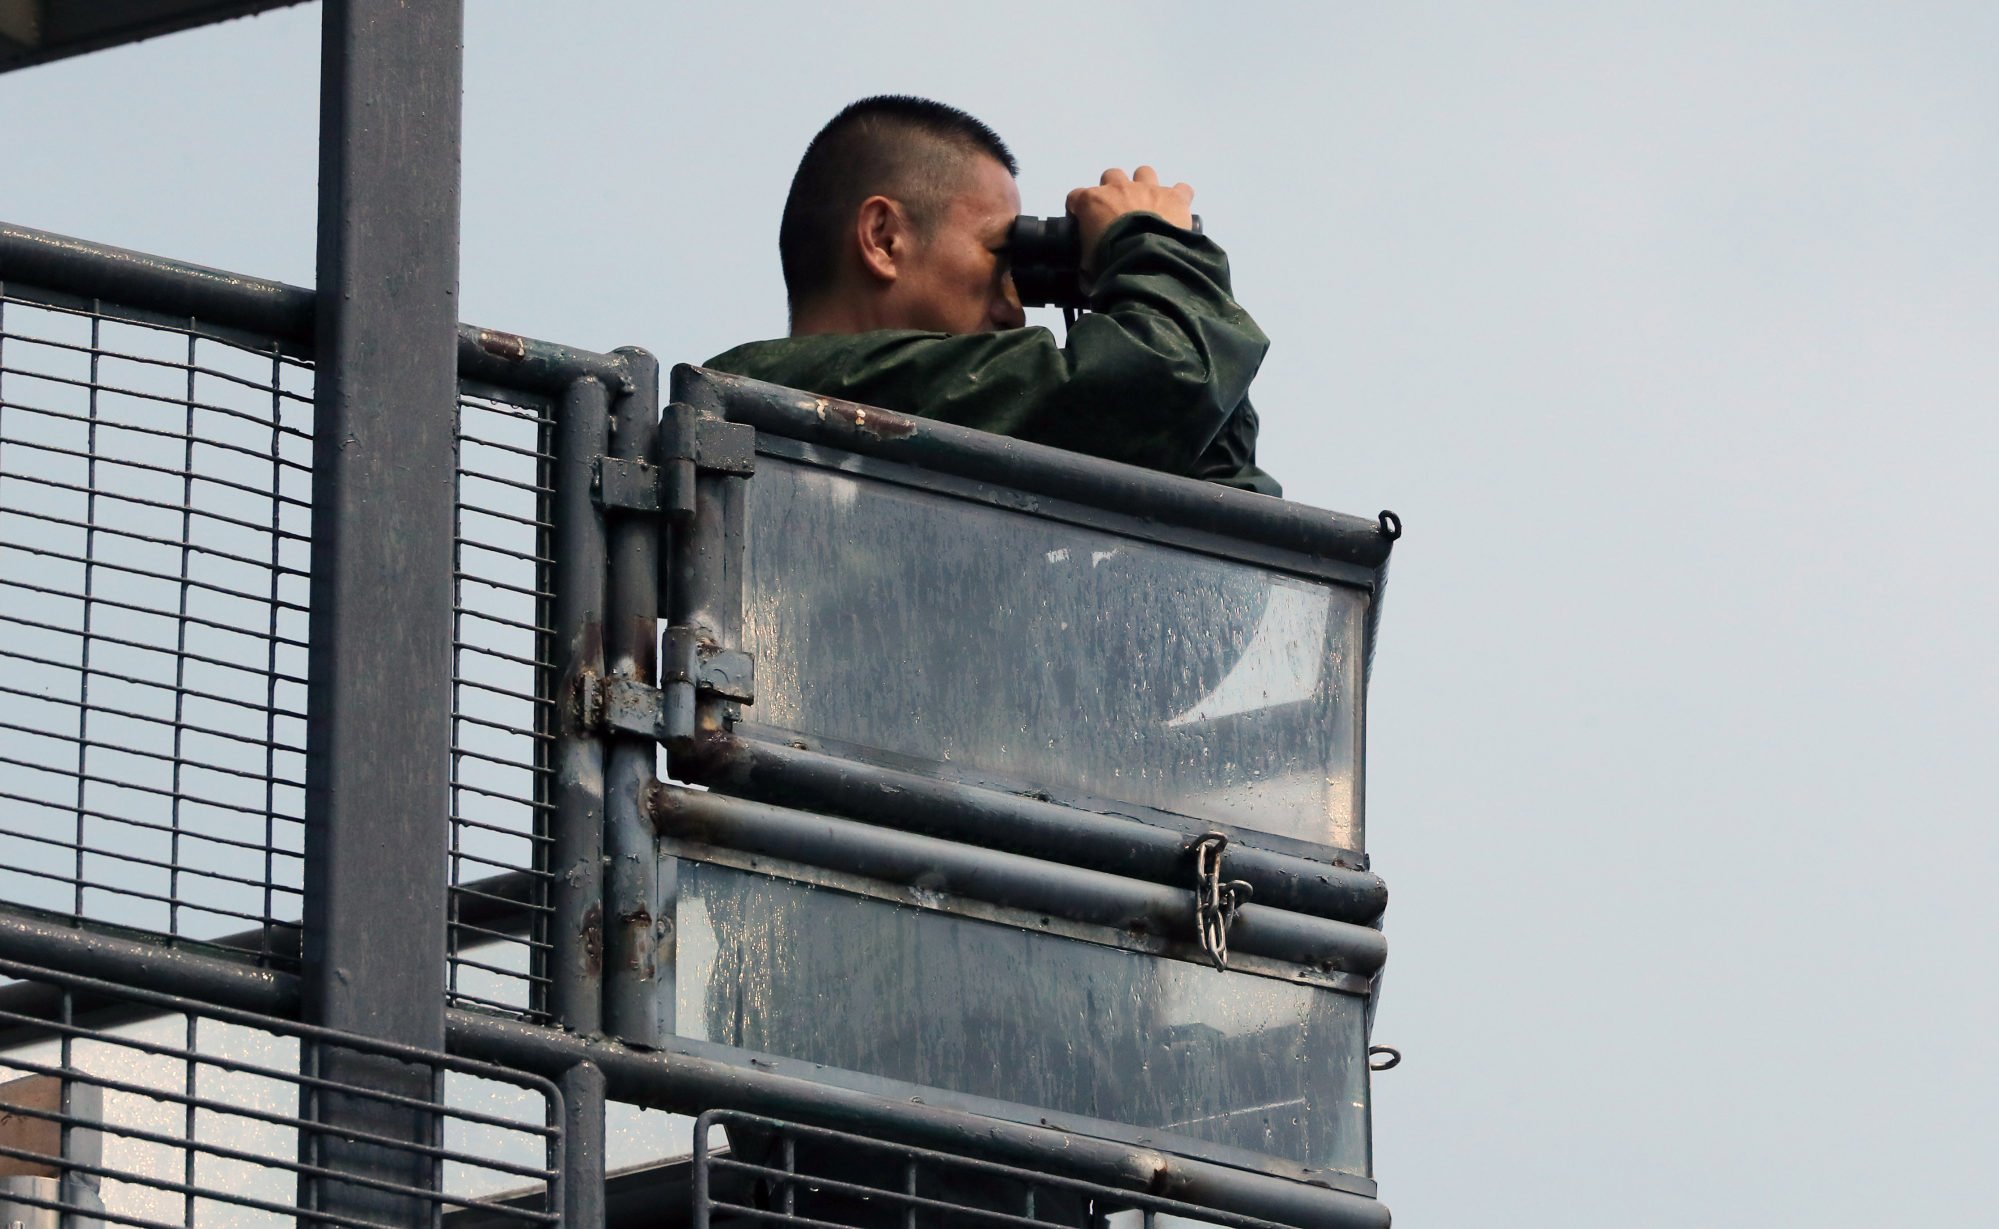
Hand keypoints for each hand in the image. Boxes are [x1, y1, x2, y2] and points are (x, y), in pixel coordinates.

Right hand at [1066, 166, 1195, 272]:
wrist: (1146, 262)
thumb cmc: (1110, 264)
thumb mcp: (1089, 267)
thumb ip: (1087, 263)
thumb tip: (1088, 274)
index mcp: (1092, 202)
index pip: (1075, 197)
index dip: (1079, 209)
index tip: (1084, 223)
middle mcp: (1118, 188)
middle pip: (1111, 176)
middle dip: (1114, 191)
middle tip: (1119, 213)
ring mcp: (1148, 189)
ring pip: (1144, 173)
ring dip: (1145, 187)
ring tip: (1149, 207)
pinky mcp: (1174, 196)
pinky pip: (1181, 189)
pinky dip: (1179, 198)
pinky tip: (1178, 211)